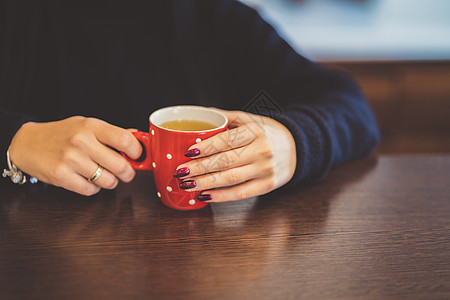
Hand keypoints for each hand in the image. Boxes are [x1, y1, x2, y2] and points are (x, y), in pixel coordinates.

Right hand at [8, 116, 141, 195]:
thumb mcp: (86, 125)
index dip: (137, 151)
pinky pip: (91, 191)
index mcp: (91, 126)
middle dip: (128, 173)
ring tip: (103, 175)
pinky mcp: (62, 177)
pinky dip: (93, 188)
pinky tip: (87, 179)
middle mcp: (81, 142)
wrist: (27, 143)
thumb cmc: (61, 134)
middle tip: (126, 172)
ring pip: (108, 181)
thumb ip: (111, 133)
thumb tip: (138, 138)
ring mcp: (71, 160)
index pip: (125, 139)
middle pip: (120, 165)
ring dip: (110, 182)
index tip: (137, 156)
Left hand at [173, 109, 296, 201]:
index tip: (188, 152)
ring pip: (231, 178)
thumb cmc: (267, 133)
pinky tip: (205, 196)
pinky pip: (241, 193)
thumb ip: (227, 117)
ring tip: (187, 184)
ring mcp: (265, 170)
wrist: (297, 148)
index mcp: (255, 132)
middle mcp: (262, 151)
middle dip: (200, 168)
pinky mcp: (267, 186)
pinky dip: (221, 196)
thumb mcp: (251, 120)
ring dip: (206, 183)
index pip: (227, 140)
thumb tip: (203, 113)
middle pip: (226, 161)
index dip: (206, 147)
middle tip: (180, 171)